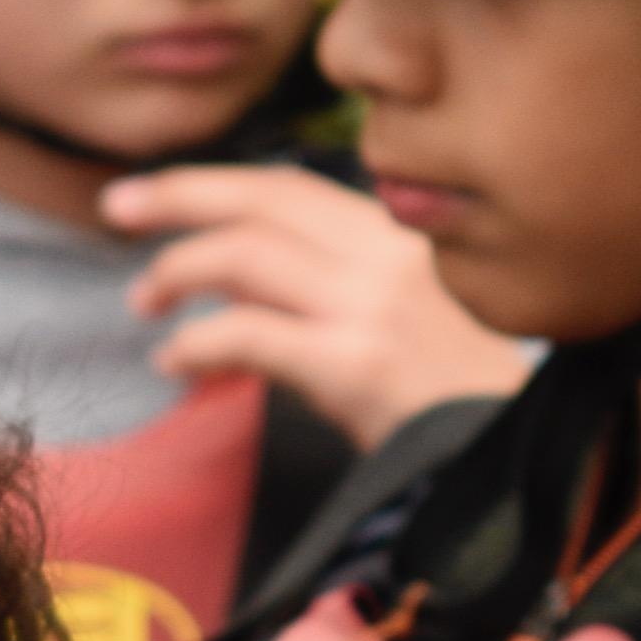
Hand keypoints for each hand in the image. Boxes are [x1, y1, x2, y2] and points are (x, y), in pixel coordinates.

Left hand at [105, 163, 534, 446]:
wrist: (524, 455)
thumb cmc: (466, 396)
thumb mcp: (412, 314)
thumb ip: (338, 285)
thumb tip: (240, 287)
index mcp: (404, 236)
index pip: (295, 187)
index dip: (222, 184)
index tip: (170, 192)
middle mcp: (389, 256)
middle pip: (262, 199)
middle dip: (178, 195)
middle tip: (116, 204)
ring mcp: (373, 308)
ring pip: (245, 256)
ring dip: (176, 271)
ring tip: (143, 300)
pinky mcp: (357, 365)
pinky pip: (248, 336)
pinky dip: (196, 345)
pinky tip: (175, 365)